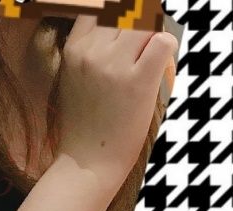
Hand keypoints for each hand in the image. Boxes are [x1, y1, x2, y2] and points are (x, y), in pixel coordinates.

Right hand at [54, 15, 178, 191]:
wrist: (86, 165)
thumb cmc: (83, 127)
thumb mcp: (73, 80)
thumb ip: (89, 51)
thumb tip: (118, 26)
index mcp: (74, 49)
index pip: (100, 7)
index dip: (116, 16)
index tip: (122, 33)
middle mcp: (92, 52)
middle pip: (125, 13)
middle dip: (137, 27)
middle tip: (140, 52)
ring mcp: (114, 66)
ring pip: (145, 24)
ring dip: (151, 37)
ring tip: (148, 60)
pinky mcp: (137, 82)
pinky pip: (163, 42)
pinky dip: (167, 47)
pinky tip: (161, 63)